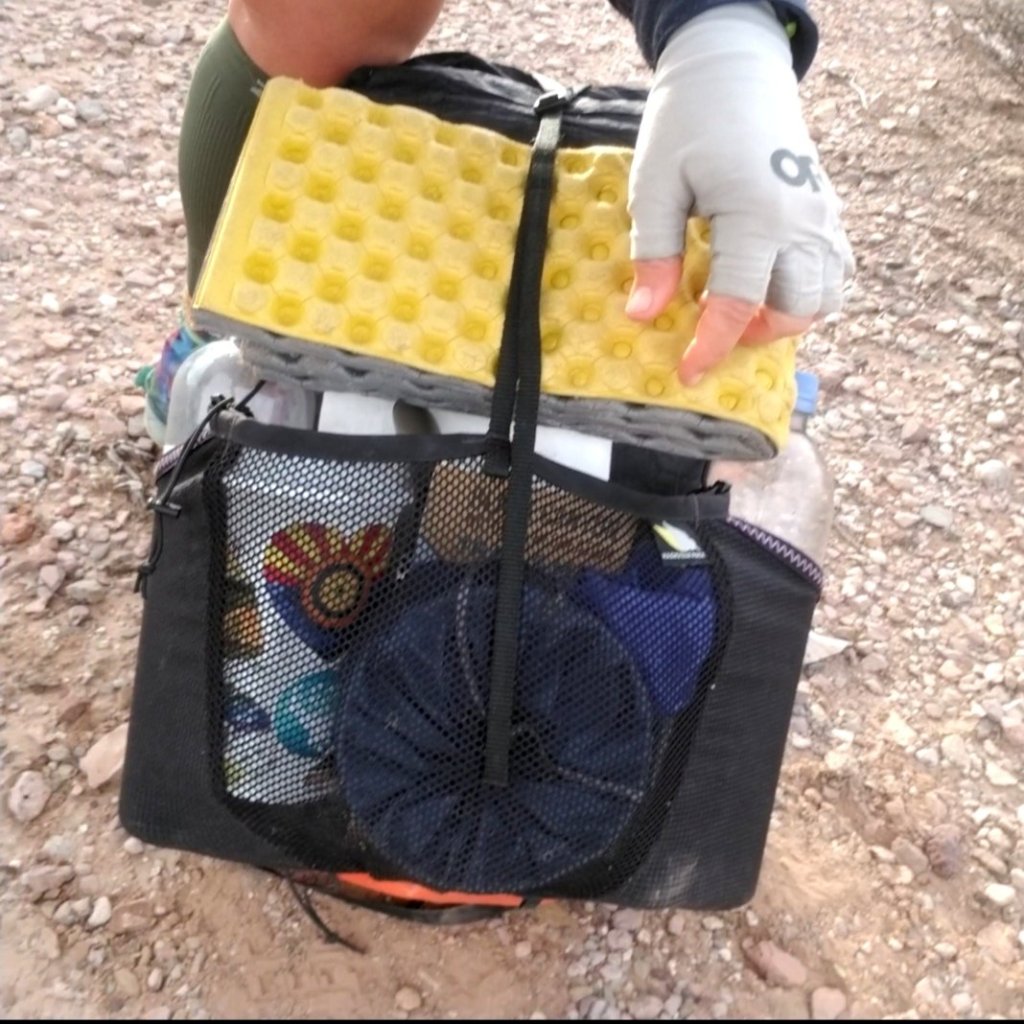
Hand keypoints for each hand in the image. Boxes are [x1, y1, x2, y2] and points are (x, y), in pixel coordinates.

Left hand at [624, 2, 853, 384]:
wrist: (734, 71)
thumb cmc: (687, 124)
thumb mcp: (655, 186)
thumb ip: (655, 253)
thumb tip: (644, 315)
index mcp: (756, 214)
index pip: (738, 301)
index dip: (712, 346)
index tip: (686, 374)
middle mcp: (802, 221)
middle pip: (796, 310)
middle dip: (753, 335)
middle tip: (710, 329)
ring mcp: (822, 217)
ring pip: (824, 297)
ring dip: (784, 318)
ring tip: (738, 308)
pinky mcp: (827, 212)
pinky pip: (834, 271)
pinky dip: (807, 294)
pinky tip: (768, 288)